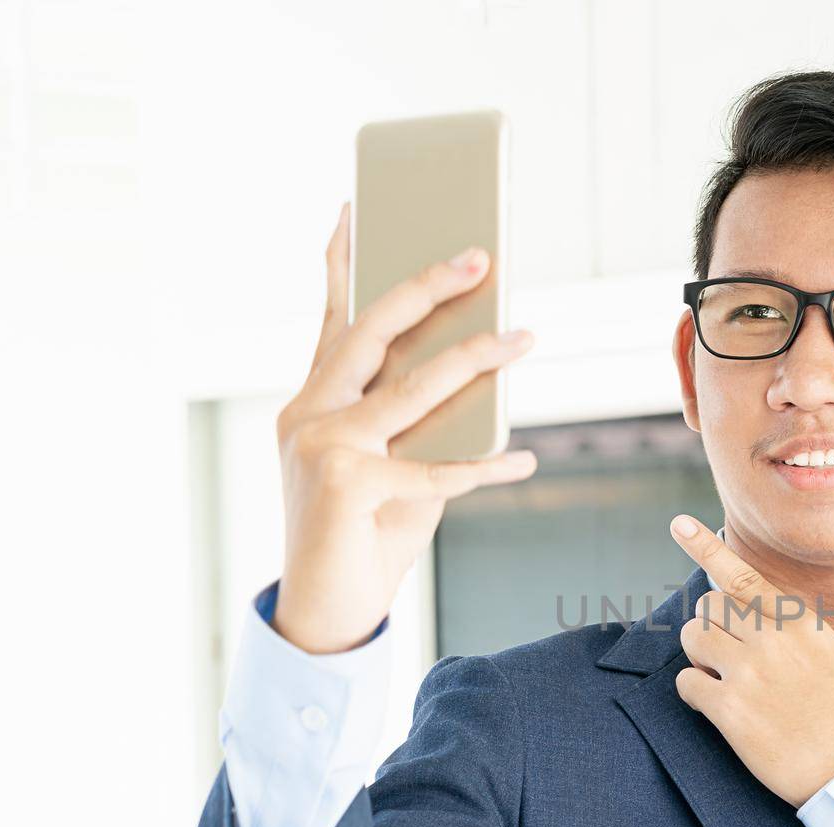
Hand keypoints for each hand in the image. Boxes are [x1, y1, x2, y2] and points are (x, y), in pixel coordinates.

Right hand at [272, 201, 540, 653]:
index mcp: (312, 401)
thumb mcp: (395, 468)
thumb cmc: (365, 534)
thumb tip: (483, 378)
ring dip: (477, 359)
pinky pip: (435, 470)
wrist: (324, 612)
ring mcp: (322, 447)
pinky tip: (524, 459)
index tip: (355, 208)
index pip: (332, 320)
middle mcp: (308, 414)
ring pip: (411, 389)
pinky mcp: (345, 486)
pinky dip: (485, 467)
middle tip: (480, 256)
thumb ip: (421, 423)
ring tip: (525, 335)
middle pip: (372, 333)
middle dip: (427, 288)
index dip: (342, 264)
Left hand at [668, 514, 833, 808]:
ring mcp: (748, 677)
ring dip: (699, 652)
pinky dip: (692, 690)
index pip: (744, 575)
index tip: (680, 524)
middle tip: (729, 646)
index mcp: (803, 625)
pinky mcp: (730, 714)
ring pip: (693, 638)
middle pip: (709, 605)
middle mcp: (771, 643)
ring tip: (721, 672)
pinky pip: (687, 684)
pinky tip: (714, 704)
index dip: (707, 546)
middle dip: (711, 621)